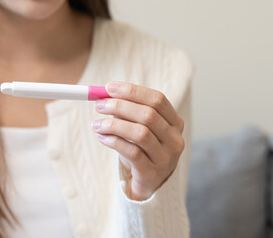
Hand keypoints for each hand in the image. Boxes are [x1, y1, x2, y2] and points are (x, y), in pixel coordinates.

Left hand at [92, 82, 184, 200]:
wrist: (149, 184)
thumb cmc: (142, 149)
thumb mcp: (138, 128)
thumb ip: (127, 112)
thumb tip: (104, 95)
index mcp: (175, 122)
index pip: (157, 99)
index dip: (132, 91)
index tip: (109, 88)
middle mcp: (175, 139)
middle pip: (148, 115)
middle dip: (120, 106)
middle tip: (99, 105)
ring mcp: (166, 158)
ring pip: (140, 133)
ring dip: (114, 125)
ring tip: (97, 125)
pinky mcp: (151, 173)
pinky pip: (132, 153)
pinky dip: (114, 142)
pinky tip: (102, 138)